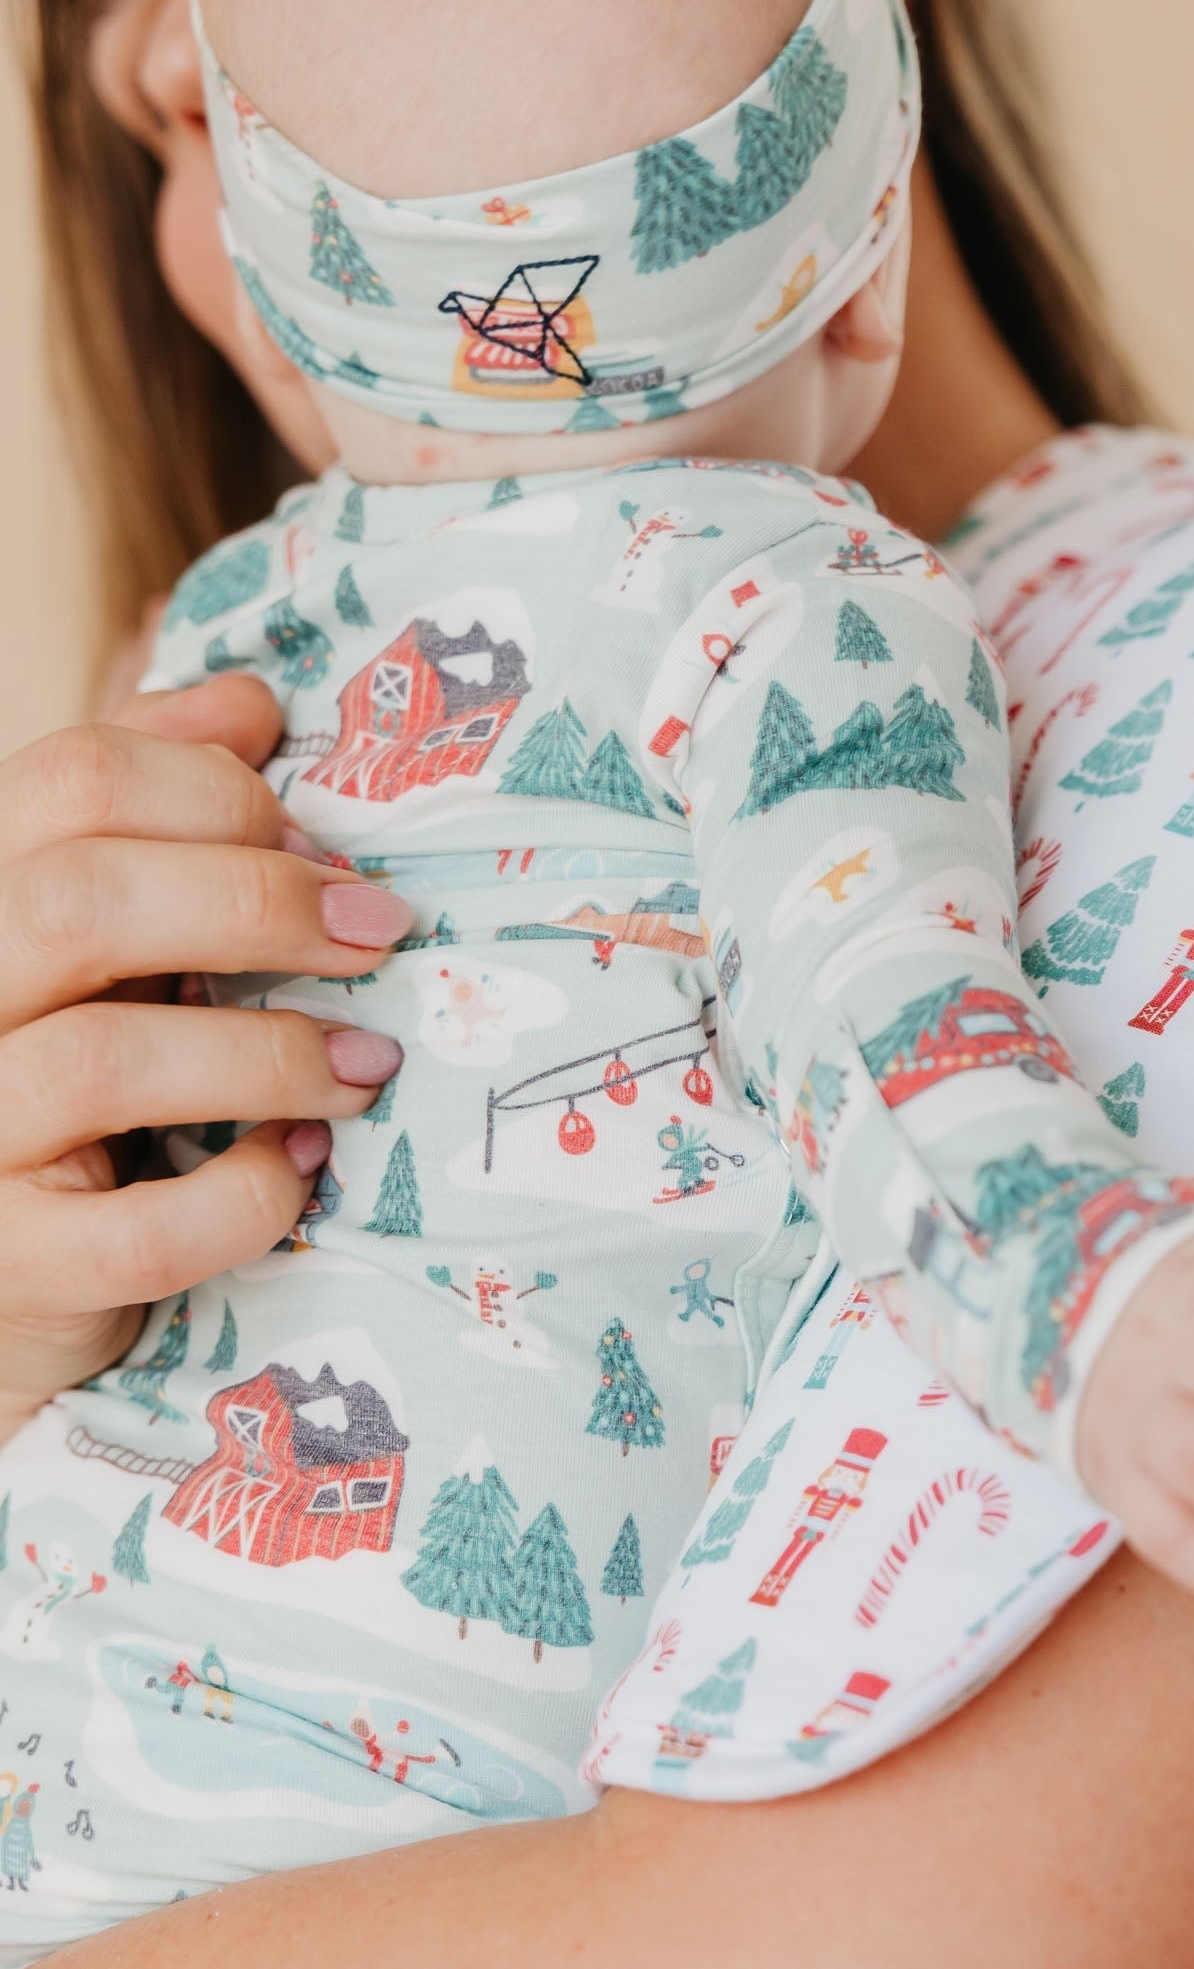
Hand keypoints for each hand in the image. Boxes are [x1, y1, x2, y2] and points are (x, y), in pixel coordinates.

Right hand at [0, 675, 412, 1432]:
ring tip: (369, 1060)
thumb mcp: (101, 924)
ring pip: (104, 1059)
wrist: (8, 1271)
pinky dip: (248, 1195)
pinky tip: (302, 1164)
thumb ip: (156, 803)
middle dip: (261, 902)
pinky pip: (140, 1232)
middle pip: (80, 897)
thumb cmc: (72, 1070)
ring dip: (275, 1051)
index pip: (72, 776)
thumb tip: (252, 697)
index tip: (326, 845)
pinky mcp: (13, 1266)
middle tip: (381, 929)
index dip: (224, 793)